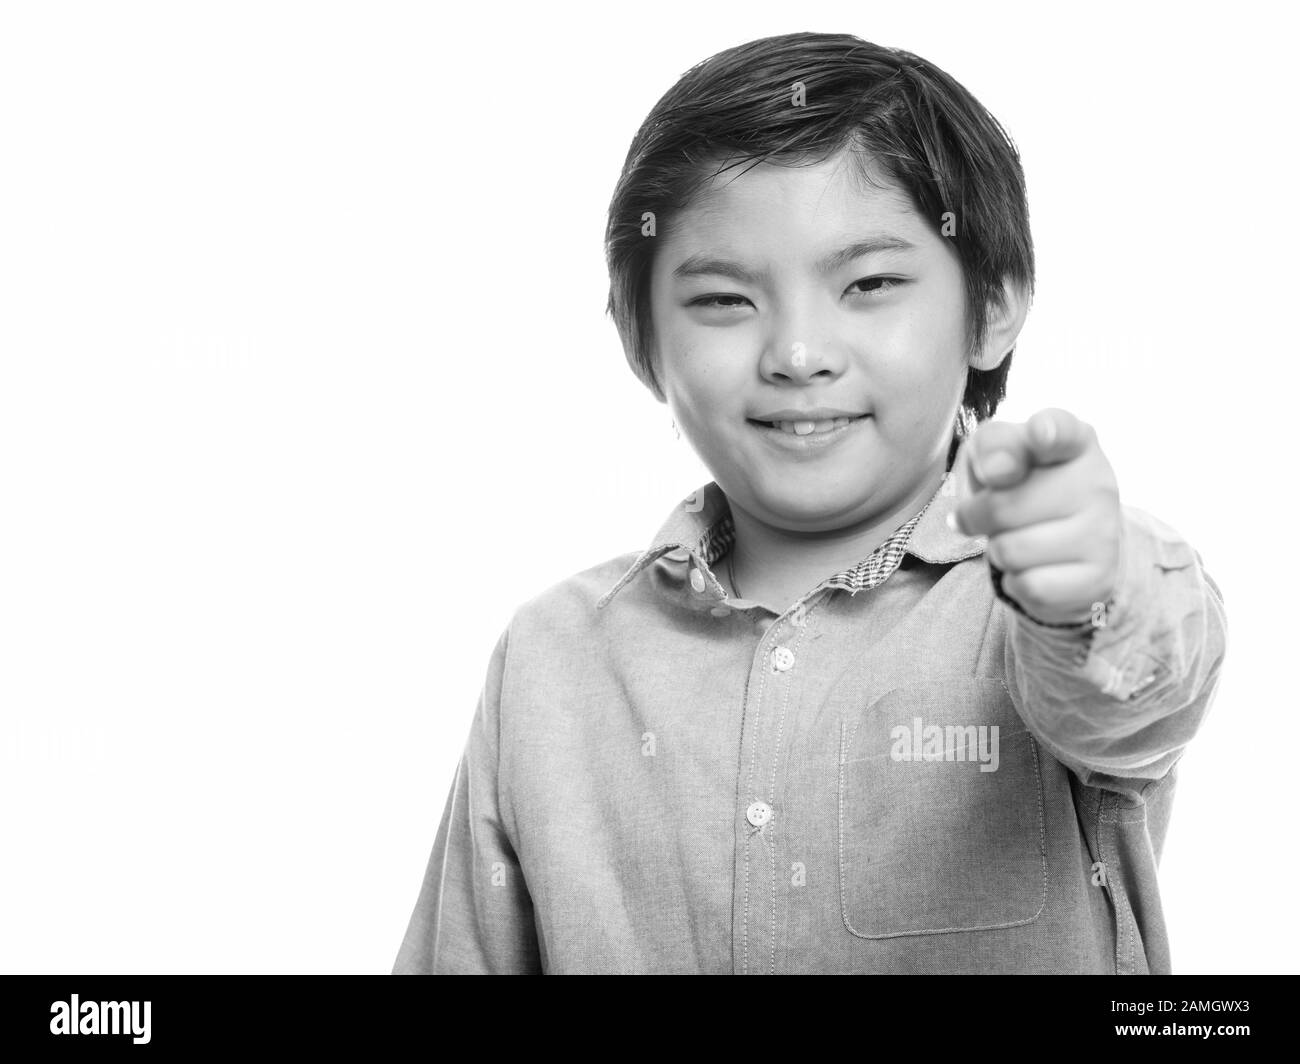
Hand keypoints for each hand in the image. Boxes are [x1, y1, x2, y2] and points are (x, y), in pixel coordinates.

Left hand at [949, 408, 1121, 625]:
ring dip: (998, 551)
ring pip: (1010, 551)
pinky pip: (1028, 586)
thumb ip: (992, 445)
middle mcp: (1098, 482)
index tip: (1039, 435)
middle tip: (996, 515)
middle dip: (981, 517)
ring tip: (1019, 540)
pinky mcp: (1100, 578)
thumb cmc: (1022, 488)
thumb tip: (998, 472)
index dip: (1045, 433)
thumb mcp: (998, 455)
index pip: (1060, 430)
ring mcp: (1104, 533)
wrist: (1072, 545)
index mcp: (1074, 441)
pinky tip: (1035, 568)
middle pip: (1002, 506)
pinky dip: (1016, 582)